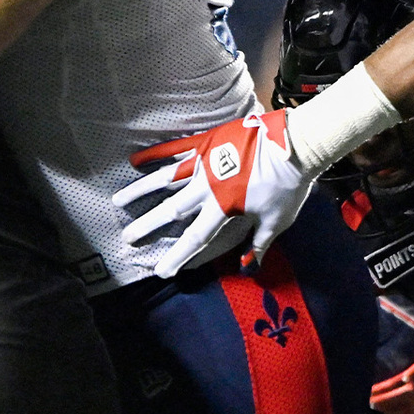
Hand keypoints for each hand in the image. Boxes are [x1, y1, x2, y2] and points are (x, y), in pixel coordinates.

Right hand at [114, 109, 315, 276]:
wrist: (296, 144)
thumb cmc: (289, 185)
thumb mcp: (277, 220)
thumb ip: (258, 244)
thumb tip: (247, 268)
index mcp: (223, 207)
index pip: (195, 237)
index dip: (177, 256)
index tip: (161, 270)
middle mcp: (207, 186)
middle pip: (171, 210)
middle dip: (147, 225)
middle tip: (127, 237)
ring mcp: (204, 162)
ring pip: (165, 179)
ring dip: (140, 191)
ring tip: (118, 201)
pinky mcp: (207, 142)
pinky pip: (176, 149)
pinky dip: (155, 154)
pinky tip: (136, 161)